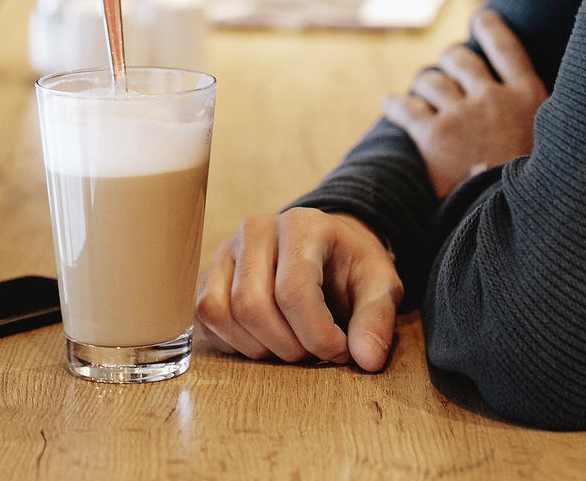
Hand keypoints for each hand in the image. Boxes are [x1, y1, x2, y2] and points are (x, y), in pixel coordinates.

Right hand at [194, 207, 401, 370]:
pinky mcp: (210, 274)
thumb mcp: (380, 285)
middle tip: (314, 352)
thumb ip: (376, 319)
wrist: (328, 248)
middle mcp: (255, 230)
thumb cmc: (352, 267)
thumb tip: (367, 360)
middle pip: (252, 306)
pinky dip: (233, 343)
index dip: (316, 334)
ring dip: (259, 348)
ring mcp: (227, 251)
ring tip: (291, 345)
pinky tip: (265, 340)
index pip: (293, 290)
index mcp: (301, 225)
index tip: (340, 351)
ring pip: (222, 313)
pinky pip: (205, 318)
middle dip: (287, 346)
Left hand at [381, 10, 545, 196]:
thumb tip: (527, 106)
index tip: (480, 18)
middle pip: (459, 60)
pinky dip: (396, 104)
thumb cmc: (536, 192)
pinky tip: (391, 104)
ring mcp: (462, 116)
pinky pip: (405, 107)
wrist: (513, 227)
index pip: (506, 48)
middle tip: (446, 72)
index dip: (490, 28)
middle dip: (448, 62)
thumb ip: (536, 120)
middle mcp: (494, 98)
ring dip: (423, 87)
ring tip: (422, 96)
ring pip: (430, 81)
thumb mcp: (555, 147)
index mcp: (529, 98)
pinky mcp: (433, 137)